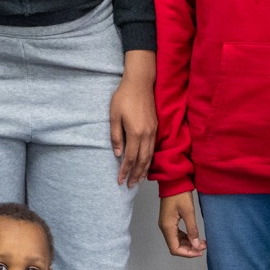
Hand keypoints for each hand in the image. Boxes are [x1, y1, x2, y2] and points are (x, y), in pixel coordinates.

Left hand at [110, 50, 157, 186]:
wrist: (140, 83)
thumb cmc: (123, 98)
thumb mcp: (114, 115)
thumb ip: (116, 136)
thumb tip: (118, 154)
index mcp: (135, 133)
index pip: (130, 158)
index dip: (125, 171)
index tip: (120, 180)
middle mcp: (146, 135)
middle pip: (142, 161)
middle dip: (136, 175)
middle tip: (129, 185)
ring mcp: (153, 132)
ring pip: (150, 157)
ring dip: (144, 170)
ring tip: (138, 180)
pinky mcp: (155, 128)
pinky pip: (153, 149)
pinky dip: (149, 160)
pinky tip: (145, 164)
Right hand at [159, 190, 205, 256]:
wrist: (173, 181)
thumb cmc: (180, 195)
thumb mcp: (189, 212)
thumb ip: (192, 230)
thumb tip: (196, 246)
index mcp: (167, 226)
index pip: (175, 249)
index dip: (188, 253)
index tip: (200, 251)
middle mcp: (164, 227)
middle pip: (175, 246)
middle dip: (190, 249)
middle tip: (204, 246)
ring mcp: (166, 224)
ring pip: (176, 241)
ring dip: (189, 244)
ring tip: (202, 242)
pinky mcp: (169, 221)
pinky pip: (176, 235)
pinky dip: (186, 238)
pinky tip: (195, 236)